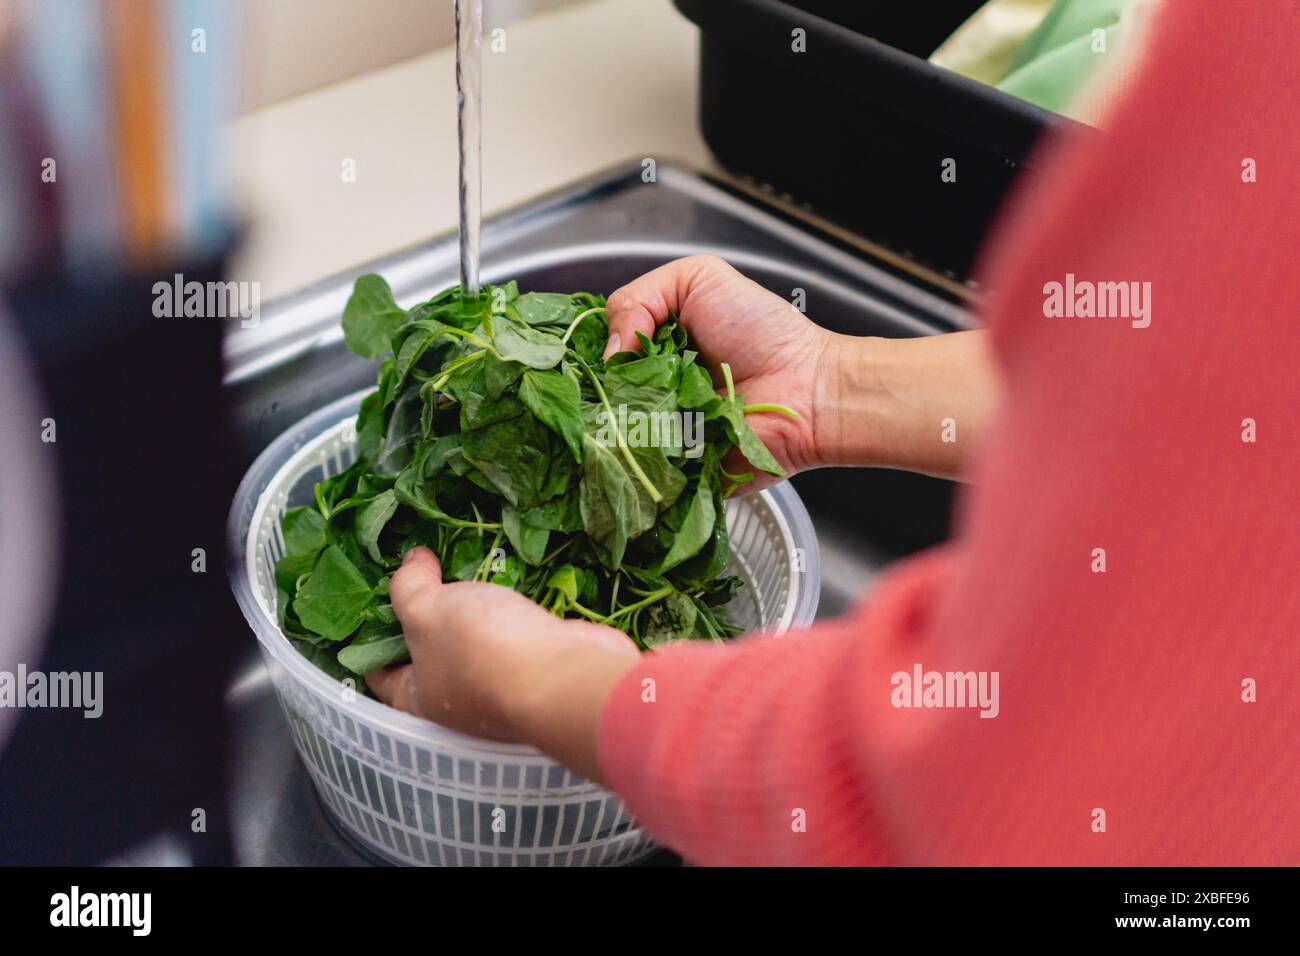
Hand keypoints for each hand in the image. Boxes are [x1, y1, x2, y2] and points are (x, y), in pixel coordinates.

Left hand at [367, 547, 638, 780]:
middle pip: (430, 658)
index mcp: (418, 698)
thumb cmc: (481, 649)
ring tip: (462, 570)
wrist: (564, 674)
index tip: (369, 602)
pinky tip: (506, 581)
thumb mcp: (428, 611)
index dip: (368, 640)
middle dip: (426, 621)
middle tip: (420, 574)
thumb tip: (409, 561)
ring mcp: (502, 688)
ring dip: (472, 616)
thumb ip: (410, 587)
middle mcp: (457, 702)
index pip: (380, 674)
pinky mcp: (537, 667)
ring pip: (476, 646)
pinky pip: (515, 636)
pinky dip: (510, 613)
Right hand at [605, 255, 834, 490]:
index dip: (586, 351)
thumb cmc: (763, 333)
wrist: (807, 389)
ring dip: (617, 420)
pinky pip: (637, 467)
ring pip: (609, 433)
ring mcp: (656, 432)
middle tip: (617, 379)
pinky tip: (649, 437)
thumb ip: (639, 298)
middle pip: (594, 395)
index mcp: (649, 348)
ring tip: (641, 406)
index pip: (594, 351)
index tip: (587, 350)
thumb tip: (610, 352)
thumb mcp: (698, 279)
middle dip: (596, 387)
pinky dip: (638, 453)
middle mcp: (647, 391)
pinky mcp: (670, 469)